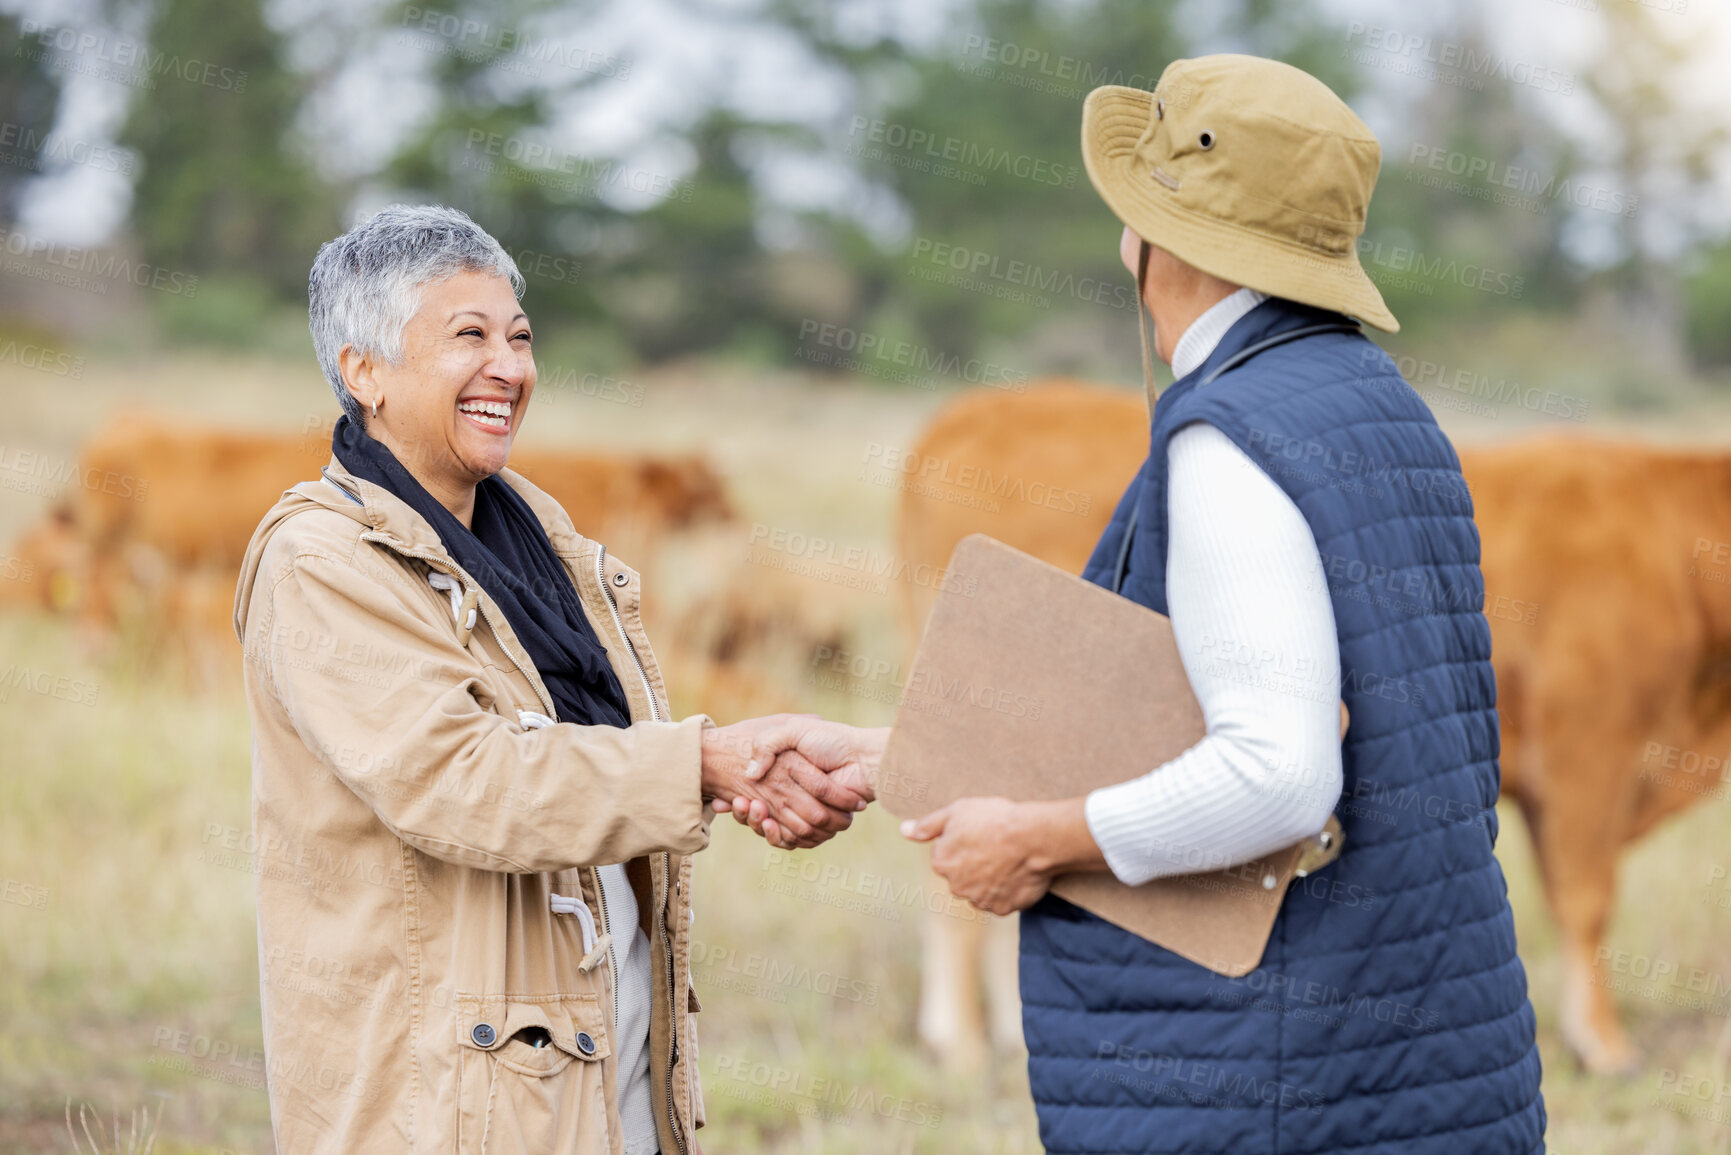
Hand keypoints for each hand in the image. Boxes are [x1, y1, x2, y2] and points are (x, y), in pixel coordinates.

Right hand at [700, 717, 865, 849]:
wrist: (862, 758)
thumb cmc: (830, 740)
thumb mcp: (793, 729)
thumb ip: (769, 743)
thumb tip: (751, 773)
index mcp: (785, 774)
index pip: (751, 794)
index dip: (736, 800)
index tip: (723, 798)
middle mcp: (791, 796)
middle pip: (758, 815)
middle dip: (745, 813)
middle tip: (738, 803)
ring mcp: (801, 812)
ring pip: (769, 829)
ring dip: (756, 824)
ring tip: (753, 809)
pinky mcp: (814, 827)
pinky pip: (789, 840)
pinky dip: (776, 836)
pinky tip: (768, 824)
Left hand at [902, 796, 1105, 915]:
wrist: (1034, 839)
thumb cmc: (995, 820)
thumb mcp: (957, 811)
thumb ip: (927, 825)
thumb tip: (903, 831)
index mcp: (941, 863)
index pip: (946, 854)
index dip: (963, 841)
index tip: (979, 833)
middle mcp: (957, 887)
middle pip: (962, 875)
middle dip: (974, 864)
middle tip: (994, 846)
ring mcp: (981, 900)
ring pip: (982, 889)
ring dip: (991, 878)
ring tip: (1009, 859)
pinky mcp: (1005, 908)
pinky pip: (1003, 899)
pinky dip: (1009, 889)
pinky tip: (1018, 872)